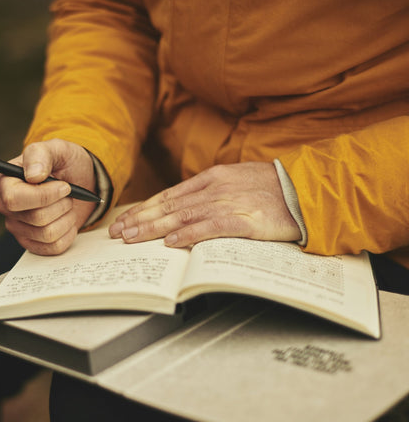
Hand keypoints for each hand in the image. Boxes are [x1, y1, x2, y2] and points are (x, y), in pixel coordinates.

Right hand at [0, 139, 96, 254]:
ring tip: (68, 205)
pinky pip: (54, 248)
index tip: (64, 186)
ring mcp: (19, 227)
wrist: (81, 181)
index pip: (14, 199)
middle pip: (36, 218)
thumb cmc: (65, 163)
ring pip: (48, 234)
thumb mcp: (57, 149)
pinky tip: (67, 220)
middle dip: (62, 205)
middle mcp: (7, 206)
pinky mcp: (33, 243)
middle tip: (68, 194)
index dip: (44, 196)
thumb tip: (33, 175)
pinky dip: (69, 234)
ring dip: (67, 218)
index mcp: (6, 181)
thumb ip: (41, 154)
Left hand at [109, 162, 300, 246]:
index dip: (144, 208)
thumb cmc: (272, 188)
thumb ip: (210, 193)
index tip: (126, 220)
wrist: (305, 189)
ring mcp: (228, 203)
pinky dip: (188, 235)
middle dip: (139, 219)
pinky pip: (210, 228)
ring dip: (154, 228)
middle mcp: (214, 188)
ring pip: (182, 216)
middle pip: (169, 206)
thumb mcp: (236, 182)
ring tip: (132, 238)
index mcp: (212, 179)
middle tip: (117, 232)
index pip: (169, 196)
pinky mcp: (244, 220)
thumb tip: (185, 208)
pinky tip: (171, 242)